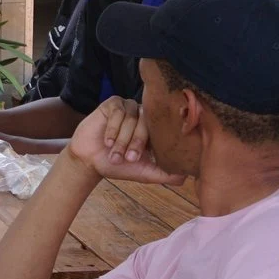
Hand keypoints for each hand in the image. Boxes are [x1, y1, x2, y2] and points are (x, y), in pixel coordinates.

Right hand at [67, 97, 183, 185]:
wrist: (90, 161)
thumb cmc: (119, 166)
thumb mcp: (145, 173)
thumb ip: (166, 175)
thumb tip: (187, 176)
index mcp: (155, 130)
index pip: (163, 130)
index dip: (151, 145)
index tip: (138, 160)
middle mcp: (144, 116)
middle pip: (147, 123)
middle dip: (136, 143)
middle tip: (128, 159)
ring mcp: (129, 108)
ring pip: (131, 119)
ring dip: (121, 140)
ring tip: (114, 155)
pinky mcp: (114, 103)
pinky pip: (118, 112)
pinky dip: (112, 129)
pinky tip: (106, 141)